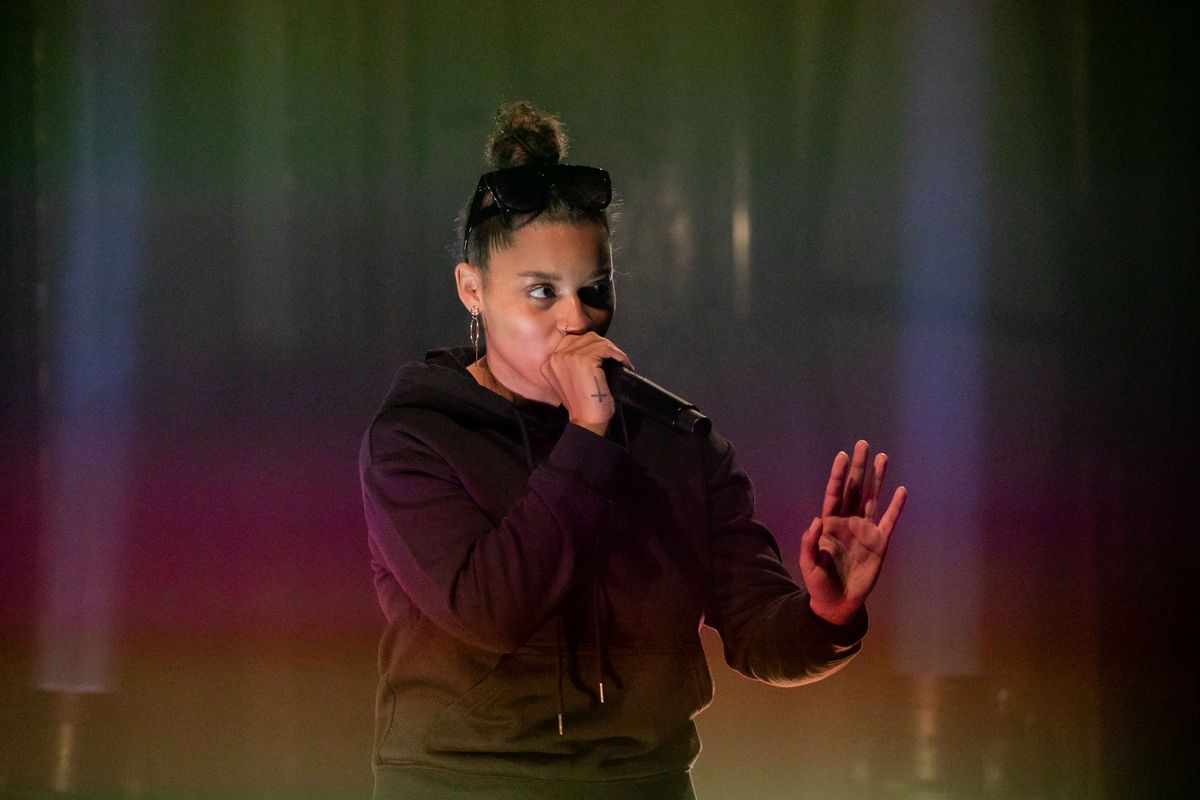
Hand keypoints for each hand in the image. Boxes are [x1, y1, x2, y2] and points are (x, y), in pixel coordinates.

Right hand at [539, 332, 631, 434]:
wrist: (586, 421)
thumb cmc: (582, 405)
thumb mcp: (569, 380)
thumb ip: (571, 363)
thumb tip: (591, 347)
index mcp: (549, 362)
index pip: (573, 339)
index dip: (591, 345)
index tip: (603, 355)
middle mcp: (555, 357)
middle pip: (585, 337)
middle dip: (603, 346)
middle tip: (614, 358)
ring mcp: (568, 357)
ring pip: (596, 341)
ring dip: (612, 350)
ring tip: (620, 360)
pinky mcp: (583, 360)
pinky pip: (606, 348)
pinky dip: (618, 355)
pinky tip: (623, 363)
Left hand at [799, 440, 906, 624]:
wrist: (838, 602)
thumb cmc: (819, 583)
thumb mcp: (808, 565)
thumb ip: (810, 543)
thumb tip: (816, 520)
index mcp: (829, 523)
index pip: (833, 493)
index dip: (837, 475)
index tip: (842, 455)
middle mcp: (848, 521)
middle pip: (854, 489)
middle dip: (858, 467)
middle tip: (863, 444)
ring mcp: (865, 530)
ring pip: (872, 498)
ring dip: (877, 478)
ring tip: (883, 457)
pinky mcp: (880, 543)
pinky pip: (890, 521)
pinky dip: (896, 506)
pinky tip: (901, 490)